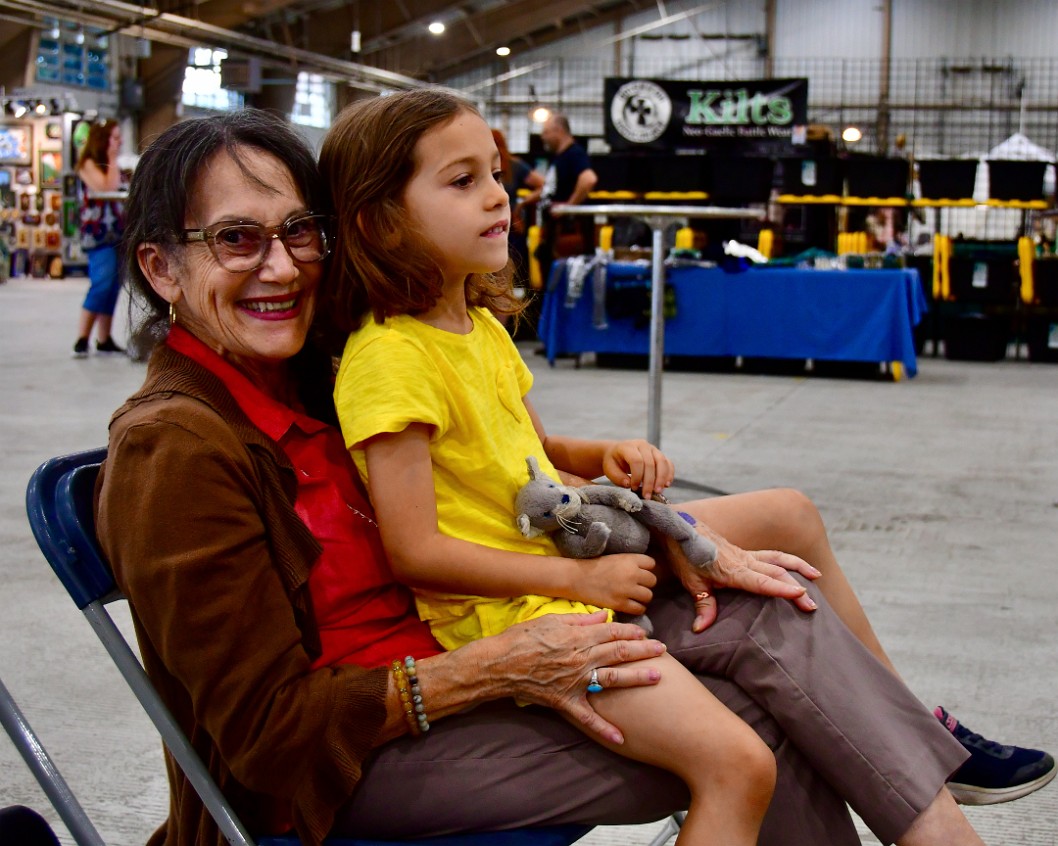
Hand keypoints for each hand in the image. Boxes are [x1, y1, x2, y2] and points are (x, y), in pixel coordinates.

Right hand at [483, 611, 665, 743]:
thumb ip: (579, 619)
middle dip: (643, 650)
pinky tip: (620, 738)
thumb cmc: (522, 638)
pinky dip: (603, 728)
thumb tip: (602, 616)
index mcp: (578, 637)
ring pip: (612, 678)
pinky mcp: (566, 700)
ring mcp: (575, 680)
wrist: (499, 664)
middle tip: (663, 650)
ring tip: (657, 677)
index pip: (612, 632)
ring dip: (636, 677)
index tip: (645, 633)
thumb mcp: (551, 620)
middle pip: (619, 652)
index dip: (631, 632)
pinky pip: (588, 716)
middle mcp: (582, 658)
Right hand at [569, 553, 655, 615]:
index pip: (652, 563)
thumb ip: (631, 563)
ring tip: (634, 596)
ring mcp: (627, 590)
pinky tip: (630, 605)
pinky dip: (637, 608)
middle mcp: (631, 573)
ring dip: (642, 597)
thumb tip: (646, 570)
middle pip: (652, 580)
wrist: (576, 578)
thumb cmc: (594, 566)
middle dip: (645, 583)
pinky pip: (639, 608)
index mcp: (629, 559)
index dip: (646, 568)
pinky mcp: (620, 604)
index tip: (639, 572)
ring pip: (648, 596)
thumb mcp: (615, 558)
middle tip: (636, 586)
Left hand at [601, 439, 674, 499]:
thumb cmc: (614, 463)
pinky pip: (668, 463)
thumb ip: (617, 477)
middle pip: (650, 463)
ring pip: (662, 462)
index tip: (633, 488)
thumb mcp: (610, 469)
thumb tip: (629, 484)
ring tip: (658, 491)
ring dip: (661, 478)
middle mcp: (642, 445)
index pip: (636, 460)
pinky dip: (669, 474)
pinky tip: (667, 485)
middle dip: (649, 481)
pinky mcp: (659, 455)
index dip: (637, 476)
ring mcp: (653, 449)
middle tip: (647, 495)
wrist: (618, 453)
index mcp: (628, 447)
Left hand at [660, 525, 820, 631]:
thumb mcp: (690, 581)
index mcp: (732, 569)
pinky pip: (770, 555)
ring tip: (816, 576)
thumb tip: (701, 629)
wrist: (676, 526)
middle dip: (797, 587)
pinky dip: (786, 560)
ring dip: (797, 566)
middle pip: (776, 572)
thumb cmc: (683, 553)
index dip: (781, 588)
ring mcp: (744, 554)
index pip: (761, 581)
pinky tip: (794, 566)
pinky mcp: (743, 551)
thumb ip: (702, 605)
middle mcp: (743, 560)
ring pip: (777, 558)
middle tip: (813, 605)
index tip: (801, 594)